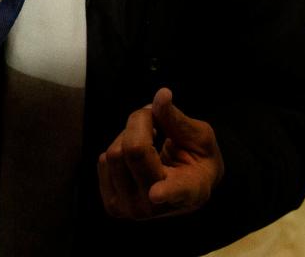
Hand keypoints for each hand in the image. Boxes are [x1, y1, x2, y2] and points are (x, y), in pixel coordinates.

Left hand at [97, 88, 223, 219]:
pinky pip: (104, 160)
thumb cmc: (198, 160)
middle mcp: (158, 207)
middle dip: (142, 121)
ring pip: (114, 152)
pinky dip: (119, 148)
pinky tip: (137, 156)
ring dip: (129, 135)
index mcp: (190, 190)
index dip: (166, 192)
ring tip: (149, 142)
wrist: (188, 187)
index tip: (156, 195)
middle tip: (157, 121)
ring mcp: (132, 209)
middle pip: (133, 150)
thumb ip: (177, 118)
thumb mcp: (200, 137)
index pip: (176, 191)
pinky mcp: (112, 205)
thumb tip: (162, 95)